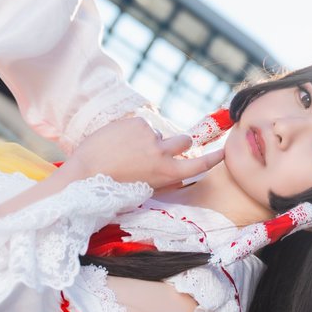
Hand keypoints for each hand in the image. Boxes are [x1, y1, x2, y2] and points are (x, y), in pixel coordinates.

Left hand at [62, 117, 224, 190]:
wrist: (85, 171)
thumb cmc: (112, 187)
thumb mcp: (143, 190)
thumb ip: (162, 181)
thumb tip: (176, 178)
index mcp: (167, 174)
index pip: (199, 164)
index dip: (215, 157)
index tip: (225, 151)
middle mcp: (163, 153)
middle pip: (184, 140)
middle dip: (179, 142)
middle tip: (161, 148)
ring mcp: (151, 135)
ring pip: (158, 132)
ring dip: (148, 138)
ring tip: (125, 150)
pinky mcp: (138, 121)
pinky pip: (141, 124)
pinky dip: (132, 131)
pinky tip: (117, 142)